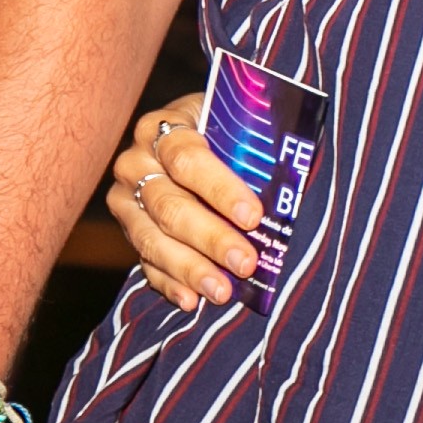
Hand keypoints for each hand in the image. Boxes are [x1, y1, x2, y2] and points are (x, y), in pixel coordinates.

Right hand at [106, 95, 265, 306]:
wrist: (190, 136)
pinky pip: (145, 263)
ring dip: (190, 268)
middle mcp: (135, 164)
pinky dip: (169, 284)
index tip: (253, 216)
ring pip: (152, 239)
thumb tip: (295, 176)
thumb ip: (255, 144)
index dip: (220, 189)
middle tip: (245, 262)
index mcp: (162, 128)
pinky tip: (191, 300)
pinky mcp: (129, 232)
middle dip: (211, 238)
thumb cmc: (225, 130)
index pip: (187, 158)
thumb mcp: (236, 122)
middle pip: (169, 206)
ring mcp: (127, 201)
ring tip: (222, 291)